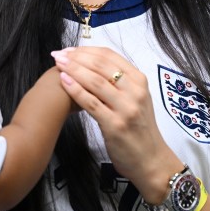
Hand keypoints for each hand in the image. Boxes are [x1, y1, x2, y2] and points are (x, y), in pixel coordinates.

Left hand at [52, 47, 181, 201]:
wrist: (151, 161)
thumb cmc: (140, 131)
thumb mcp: (136, 100)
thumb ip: (120, 83)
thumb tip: (91, 66)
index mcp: (140, 81)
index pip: (110, 56)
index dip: (87, 50)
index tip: (70, 49)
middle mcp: (135, 91)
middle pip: (101, 65)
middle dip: (77, 57)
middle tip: (59, 54)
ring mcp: (126, 108)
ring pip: (95, 81)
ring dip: (73, 69)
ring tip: (58, 64)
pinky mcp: (115, 125)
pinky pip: (91, 102)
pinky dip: (75, 89)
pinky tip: (63, 82)